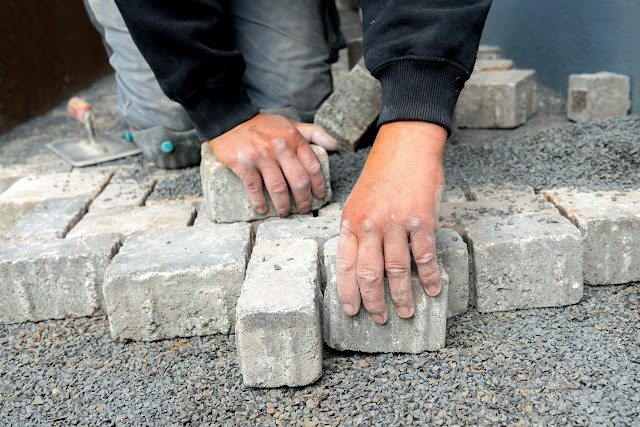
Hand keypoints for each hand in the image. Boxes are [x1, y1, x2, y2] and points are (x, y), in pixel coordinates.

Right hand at [208, 113, 337, 215]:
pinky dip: (259, 202)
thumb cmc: (263, 125)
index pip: (313, 166)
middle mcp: (280, 147)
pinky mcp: (243, 164)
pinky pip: (254, 188)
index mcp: (294, 139)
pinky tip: (263, 208)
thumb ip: (314, 133)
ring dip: (283, 205)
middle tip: (304, 209)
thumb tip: (335, 145)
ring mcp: (261, 156)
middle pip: (298, 181)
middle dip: (304, 200)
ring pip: (278, 188)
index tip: (319, 196)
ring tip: (285, 212)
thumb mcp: (290, 124)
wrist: (230, 120)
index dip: (319, 185)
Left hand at [336, 121, 446, 323]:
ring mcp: (396, 224)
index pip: (345, 265)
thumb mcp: (358, 199)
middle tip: (379, 319)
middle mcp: (371, 225)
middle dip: (374, 302)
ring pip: (397, 271)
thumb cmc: (382, 172)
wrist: (407, 144)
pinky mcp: (422, 221)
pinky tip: (432, 290)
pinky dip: (430, 277)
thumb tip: (360, 262)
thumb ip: (357, 229)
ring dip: (402, 296)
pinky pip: (425, 257)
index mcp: (352, 221)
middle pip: (369, 274)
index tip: (352, 310)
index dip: (348, 292)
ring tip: (406, 312)